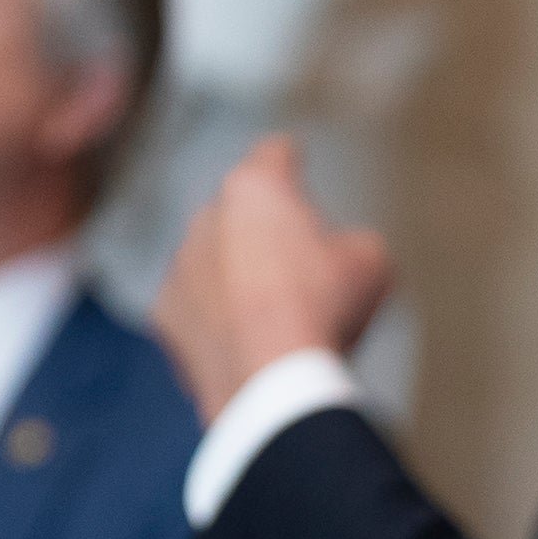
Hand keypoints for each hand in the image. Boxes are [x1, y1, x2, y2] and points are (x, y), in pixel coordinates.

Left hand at [153, 139, 392, 420]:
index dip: (289, 158)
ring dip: (235, 273)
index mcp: (255, 189)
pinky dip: (215, 317)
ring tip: (272, 311)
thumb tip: (343, 254)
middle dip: (262, 229)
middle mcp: (206, 217)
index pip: (274, 154)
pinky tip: (245, 340)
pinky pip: (194, 306)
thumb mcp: (372, 263)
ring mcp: (180, 267)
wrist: (271, 384)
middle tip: (297, 263)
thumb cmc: (324, 311)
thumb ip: (354, 242)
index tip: (292, 158)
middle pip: (239, 212)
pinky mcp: (164, 316)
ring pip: (211, 259)